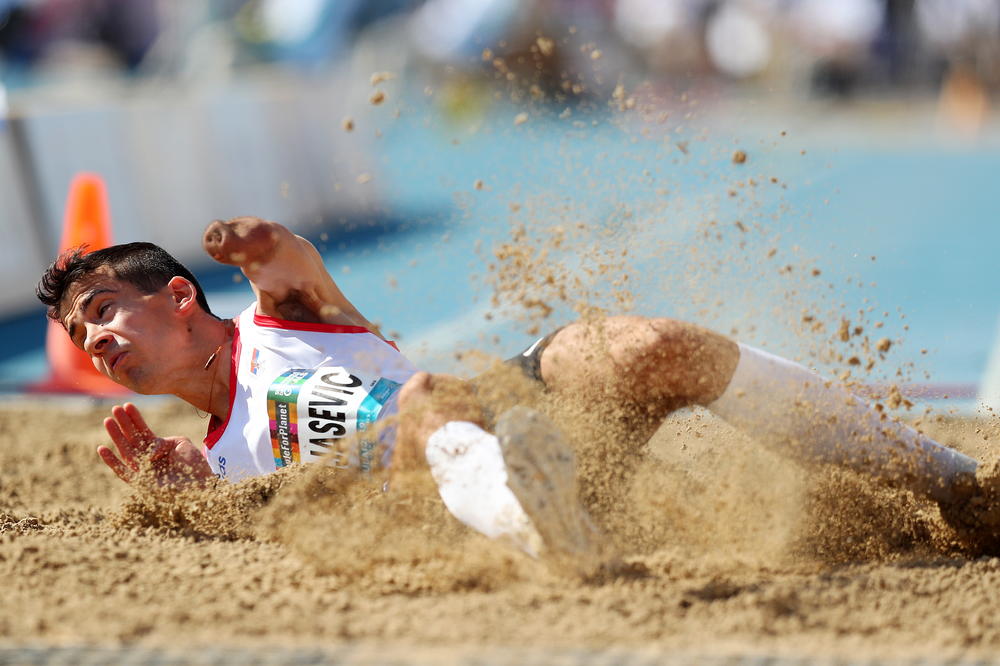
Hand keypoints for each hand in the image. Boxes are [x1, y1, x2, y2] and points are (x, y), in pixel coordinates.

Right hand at [100, 403, 215, 487]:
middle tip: (114, 408)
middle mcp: (148, 458)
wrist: (201, 482)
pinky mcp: (141, 482)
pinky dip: (112, 461)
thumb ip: (163, 440)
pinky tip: (102, 448)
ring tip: (108, 420)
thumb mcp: (181, 443)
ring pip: (126, 450)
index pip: (143, 431)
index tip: (127, 405)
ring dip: (116, 435)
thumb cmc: (194, 463)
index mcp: (157, 448)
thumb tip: (150, 448)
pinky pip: (122, 472)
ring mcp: (144, 469)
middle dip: (123, 423)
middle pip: (132, 438)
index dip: (135, 419)